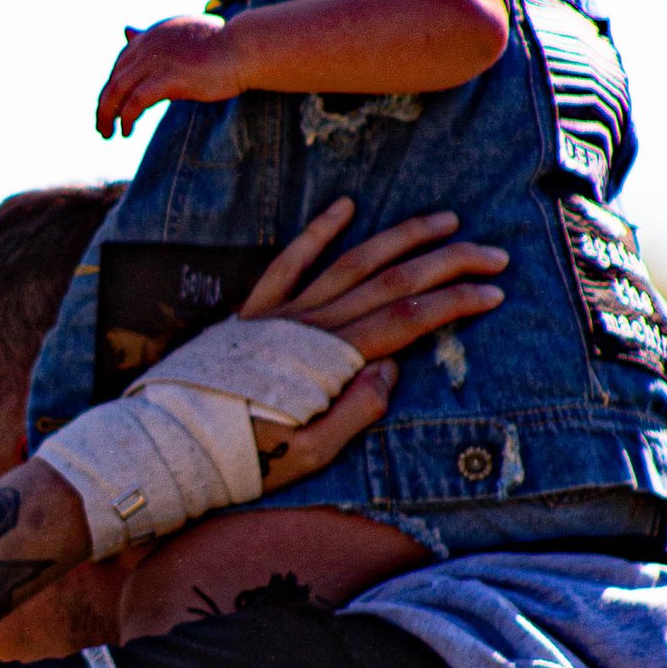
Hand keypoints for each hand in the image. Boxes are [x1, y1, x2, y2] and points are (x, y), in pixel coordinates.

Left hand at [97, 15, 240, 137]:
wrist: (246, 48)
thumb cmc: (222, 46)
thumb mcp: (182, 38)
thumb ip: (154, 39)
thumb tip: (125, 30)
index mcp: (153, 35)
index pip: (121, 63)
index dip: (112, 87)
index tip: (111, 108)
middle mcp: (148, 44)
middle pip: (114, 78)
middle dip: (103, 105)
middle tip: (102, 128)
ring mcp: (156, 61)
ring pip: (116, 91)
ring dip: (107, 116)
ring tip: (108, 134)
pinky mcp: (167, 79)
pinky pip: (135, 102)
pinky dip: (126, 119)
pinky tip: (126, 132)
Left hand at [232, 201, 507, 489]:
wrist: (172, 448)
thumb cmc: (245, 461)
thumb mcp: (309, 454)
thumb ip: (355, 411)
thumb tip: (393, 368)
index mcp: (332, 360)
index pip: (408, 321)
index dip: (456, 303)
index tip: (494, 291)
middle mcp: (311, 325)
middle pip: (392, 282)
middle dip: (447, 263)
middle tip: (493, 253)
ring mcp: (281, 314)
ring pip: (351, 262)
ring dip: (400, 237)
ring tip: (442, 221)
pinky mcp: (252, 313)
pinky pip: (289, 262)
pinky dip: (317, 231)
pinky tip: (344, 206)